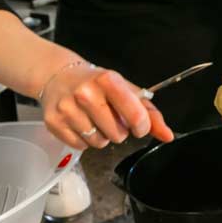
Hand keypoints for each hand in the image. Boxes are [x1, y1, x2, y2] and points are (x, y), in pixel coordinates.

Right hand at [40, 63, 173, 150]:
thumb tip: (168, 136)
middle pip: (117, 134)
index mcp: (108, 80)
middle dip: (119, 131)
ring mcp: (68, 108)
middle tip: (111, 117)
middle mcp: (86, 93)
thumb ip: (149, 113)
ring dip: (102, 137)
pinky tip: (81, 124)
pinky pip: (80, 146)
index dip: (141, 126)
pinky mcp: (54, 122)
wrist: (58, 76)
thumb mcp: (126, 90)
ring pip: (98, 143)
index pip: (135, 115)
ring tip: (95, 120)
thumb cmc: (98, 84)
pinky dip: (85, 140)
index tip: (139, 125)